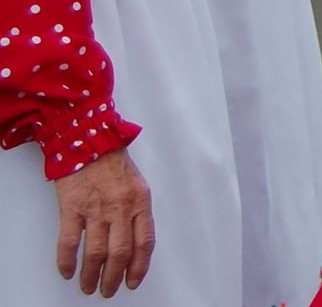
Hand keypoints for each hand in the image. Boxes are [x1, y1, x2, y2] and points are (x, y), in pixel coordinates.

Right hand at [53, 148, 153, 295]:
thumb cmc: (114, 162)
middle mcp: (120, 207)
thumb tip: (136, 242)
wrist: (89, 140)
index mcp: (141, 202)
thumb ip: (138, 211)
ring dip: (92, 274)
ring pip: (96, 252)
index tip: (133, 281)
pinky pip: (69, 241)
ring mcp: (96, 208)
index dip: (139, 266)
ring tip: (89, 287)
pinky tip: (67, 271)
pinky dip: (67, 260)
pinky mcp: (72, 207)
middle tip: (109, 290)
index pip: (145, 242)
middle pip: (120, 252)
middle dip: (114, 277)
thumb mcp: (138, 184)